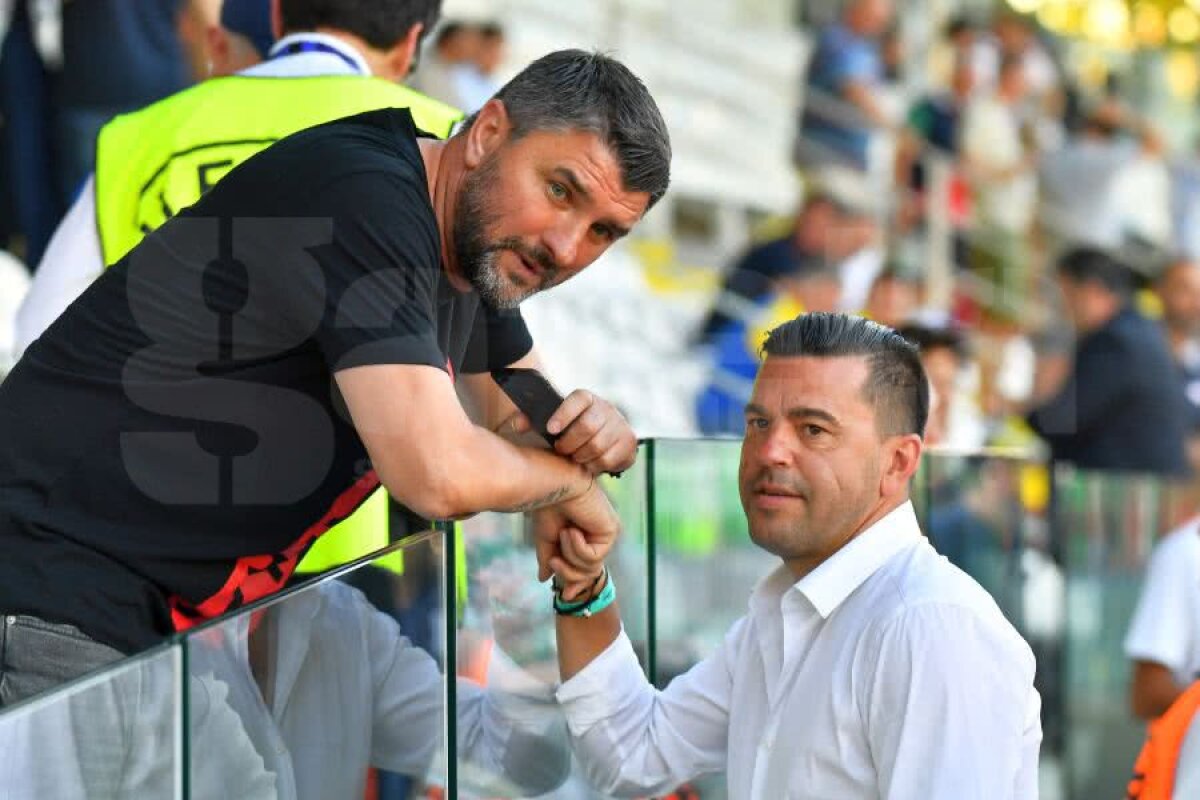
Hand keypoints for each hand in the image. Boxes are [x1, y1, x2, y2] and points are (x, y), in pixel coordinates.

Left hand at [513, 390, 635, 474]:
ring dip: (581, 456)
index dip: (564, 414)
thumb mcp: (551, 423)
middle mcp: (606, 408)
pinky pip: (609, 459)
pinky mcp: (630, 442)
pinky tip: (588, 463)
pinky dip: (595, 465)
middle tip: (561, 450)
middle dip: (570, 443)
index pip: (578, 399)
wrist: (600, 440)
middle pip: (588, 426)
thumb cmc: (569, 430)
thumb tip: (518, 425)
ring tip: (574, 457)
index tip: (550, 429)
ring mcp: (620, 425)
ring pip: (598, 445)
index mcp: (586, 399)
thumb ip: (531, 420)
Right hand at [531, 484, 618, 598]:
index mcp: (586, 536)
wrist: (551, 485)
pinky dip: (577, 547)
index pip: (586, 568)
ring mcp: (607, 534)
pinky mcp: (611, 531)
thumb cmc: (547, 506)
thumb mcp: (546, 538)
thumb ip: (548, 558)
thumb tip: (544, 579)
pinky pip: (593, 557)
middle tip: (554, 562)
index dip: (576, 584)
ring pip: (590, 569)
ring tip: (563, 535)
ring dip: (570, 555)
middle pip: (589, 573)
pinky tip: (571, 530)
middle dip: (569, 573)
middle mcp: (599, 535)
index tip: (565, 595)